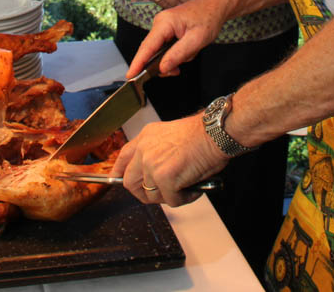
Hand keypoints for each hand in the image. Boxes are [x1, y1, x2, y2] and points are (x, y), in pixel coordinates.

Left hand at [112, 115, 228, 206]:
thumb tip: (154, 174)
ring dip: (169, 196)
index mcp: (145, 138)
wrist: (215, 132)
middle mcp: (144, 151)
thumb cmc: (201, 134)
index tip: (118, 180)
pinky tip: (194, 187)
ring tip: (186, 186)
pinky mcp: (166, 179)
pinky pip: (172, 200)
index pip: (122, 158)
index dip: (119, 173)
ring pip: (152, 196)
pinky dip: (185, 198)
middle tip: (162, 193)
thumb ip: (156, 151)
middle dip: (144, 193)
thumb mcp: (169, 135)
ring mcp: (153, 166)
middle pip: (130, 183)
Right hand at [123, 0, 195, 7]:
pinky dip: (166, 6)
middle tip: (191, 7)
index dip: (188, 0)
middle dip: (183, 6)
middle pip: (173, 2)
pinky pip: (159, 3)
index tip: (195, 3)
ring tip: (183, 8)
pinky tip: (172, 5)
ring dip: (175, 8)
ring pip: (166, 5)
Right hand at [126, 0, 225, 78]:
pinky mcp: (168, 29)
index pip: (147, 47)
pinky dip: (177, 52)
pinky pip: (167, 46)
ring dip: (175, 57)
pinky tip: (189, 50)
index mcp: (164, 23)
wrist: (217, 5)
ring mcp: (163, 26)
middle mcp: (160, 23)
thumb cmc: (208, 18)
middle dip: (163, 63)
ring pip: (161, 50)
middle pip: (152, 50)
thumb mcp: (196, 40)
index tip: (130, 76)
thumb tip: (162, 68)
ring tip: (191, 52)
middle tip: (176, 70)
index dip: (137, 63)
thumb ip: (178, 55)